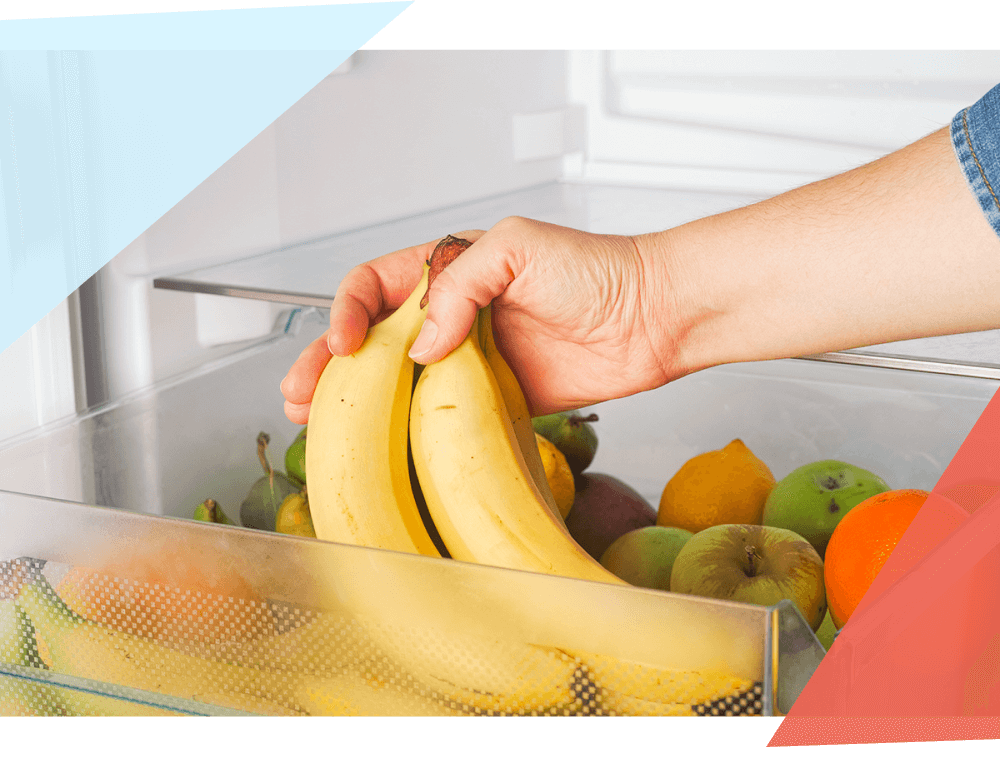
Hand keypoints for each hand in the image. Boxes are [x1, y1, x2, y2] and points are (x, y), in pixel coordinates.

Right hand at [281, 216, 685, 422]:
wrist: (652, 320)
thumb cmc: (596, 270)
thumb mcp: (518, 248)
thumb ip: (459, 286)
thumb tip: (422, 346)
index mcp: (449, 270)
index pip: (375, 287)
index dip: (348, 312)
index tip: (344, 342)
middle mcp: (454, 316)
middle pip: (373, 339)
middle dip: (330, 364)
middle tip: (302, 393)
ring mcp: (472, 361)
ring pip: (398, 382)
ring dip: (358, 402)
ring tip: (320, 421)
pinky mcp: (496, 400)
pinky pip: (442, 415)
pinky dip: (409, 429)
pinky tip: (385, 442)